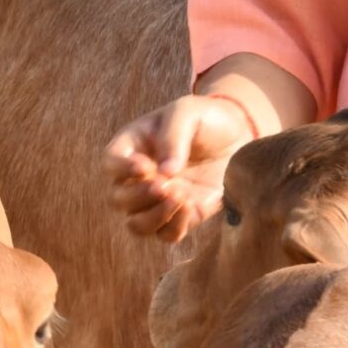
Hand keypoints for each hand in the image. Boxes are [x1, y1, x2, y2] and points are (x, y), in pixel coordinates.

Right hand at [105, 96, 258, 240]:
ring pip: (137, 224)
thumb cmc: (204, 118)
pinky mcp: (180, 216)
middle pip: (118, 199)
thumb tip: (166, 172)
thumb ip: (173, 137)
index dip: (121, 169)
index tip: (145, 167)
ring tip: (181, 197)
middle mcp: (137, 178)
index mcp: (132, 148)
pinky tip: (192, 205)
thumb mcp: (187, 113)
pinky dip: (175, 226)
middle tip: (165, 186)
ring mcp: (157, 201)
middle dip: (139, 196)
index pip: (110, 163)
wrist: (237, 134)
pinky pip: (167, 234)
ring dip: (154, 217)